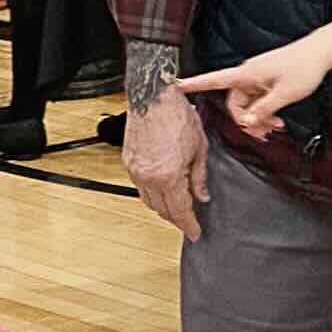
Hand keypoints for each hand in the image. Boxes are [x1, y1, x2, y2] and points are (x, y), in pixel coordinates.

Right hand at [119, 84, 209, 236]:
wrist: (153, 97)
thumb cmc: (178, 116)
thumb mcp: (199, 147)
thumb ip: (199, 176)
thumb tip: (203, 196)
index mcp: (169, 176)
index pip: (180, 211)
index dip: (189, 225)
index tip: (195, 233)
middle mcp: (149, 177)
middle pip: (162, 210)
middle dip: (176, 219)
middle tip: (189, 222)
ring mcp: (136, 171)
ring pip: (149, 201)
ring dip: (163, 208)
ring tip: (177, 207)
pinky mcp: (129, 162)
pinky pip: (140, 187)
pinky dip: (152, 194)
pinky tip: (163, 190)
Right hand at [192, 29, 331, 135]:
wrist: (321, 52)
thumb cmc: (303, 67)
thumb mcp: (284, 94)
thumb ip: (264, 110)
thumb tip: (247, 123)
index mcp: (247, 74)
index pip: (214, 80)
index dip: (194, 84)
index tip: (176, 85)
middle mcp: (248, 75)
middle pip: (235, 104)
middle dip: (247, 120)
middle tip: (265, 133)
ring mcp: (258, 79)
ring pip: (248, 105)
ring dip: (259, 119)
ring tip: (276, 128)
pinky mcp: (267, 82)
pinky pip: (259, 101)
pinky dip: (266, 112)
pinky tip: (278, 121)